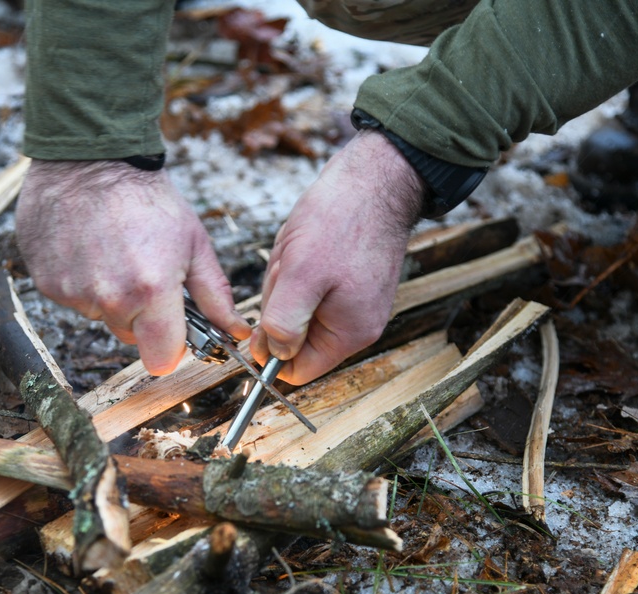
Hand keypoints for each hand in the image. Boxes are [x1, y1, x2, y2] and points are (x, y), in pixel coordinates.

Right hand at [15, 159, 249, 375]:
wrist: (88, 157)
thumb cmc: (145, 196)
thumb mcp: (193, 243)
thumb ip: (214, 295)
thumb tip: (236, 332)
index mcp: (151, 291)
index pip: (161, 359)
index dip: (170, 346)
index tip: (172, 329)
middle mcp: (108, 298)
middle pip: (130, 337)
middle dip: (141, 315)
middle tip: (143, 270)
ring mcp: (73, 292)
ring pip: (101, 316)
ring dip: (109, 296)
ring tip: (114, 253)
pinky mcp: (47, 283)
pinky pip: (72, 299)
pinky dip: (82, 282)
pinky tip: (89, 249)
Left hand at [250, 130, 425, 384]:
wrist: (375, 178)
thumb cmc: (341, 220)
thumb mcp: (300, 275)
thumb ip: (284, 323)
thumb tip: (273, 357)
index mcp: (348, 334)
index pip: (297, 371)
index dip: (270, 350)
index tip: (263, 316)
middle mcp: (357, 325)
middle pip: (295, 339)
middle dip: (280, 308)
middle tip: (289, 271)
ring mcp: (356, 303)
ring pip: (299, 311)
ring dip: (287, 285)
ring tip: (300, 254)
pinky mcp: (351, 282)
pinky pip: (310, 290)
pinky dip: (299, 271)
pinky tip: (308, 247)